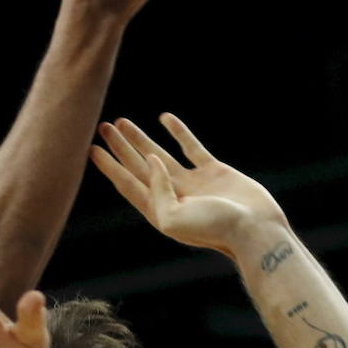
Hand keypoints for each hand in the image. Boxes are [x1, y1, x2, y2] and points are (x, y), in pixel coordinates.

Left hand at [91, 114, 289, 257]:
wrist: (255, 229)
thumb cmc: (215, 230)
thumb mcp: (173, 218)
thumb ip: (156, 191)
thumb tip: (151, 162)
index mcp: (159, 210)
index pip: (127, 183)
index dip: (109, 167)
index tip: (91, 149)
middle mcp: (172, 196)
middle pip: (137, 167)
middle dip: (119, 148)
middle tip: (103, 128)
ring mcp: (192, 184)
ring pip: (159, 155)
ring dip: (140, 139)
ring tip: (122, 122)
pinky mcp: (213, 172)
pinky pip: (190, 147)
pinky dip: (178, 132)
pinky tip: (165, 118)